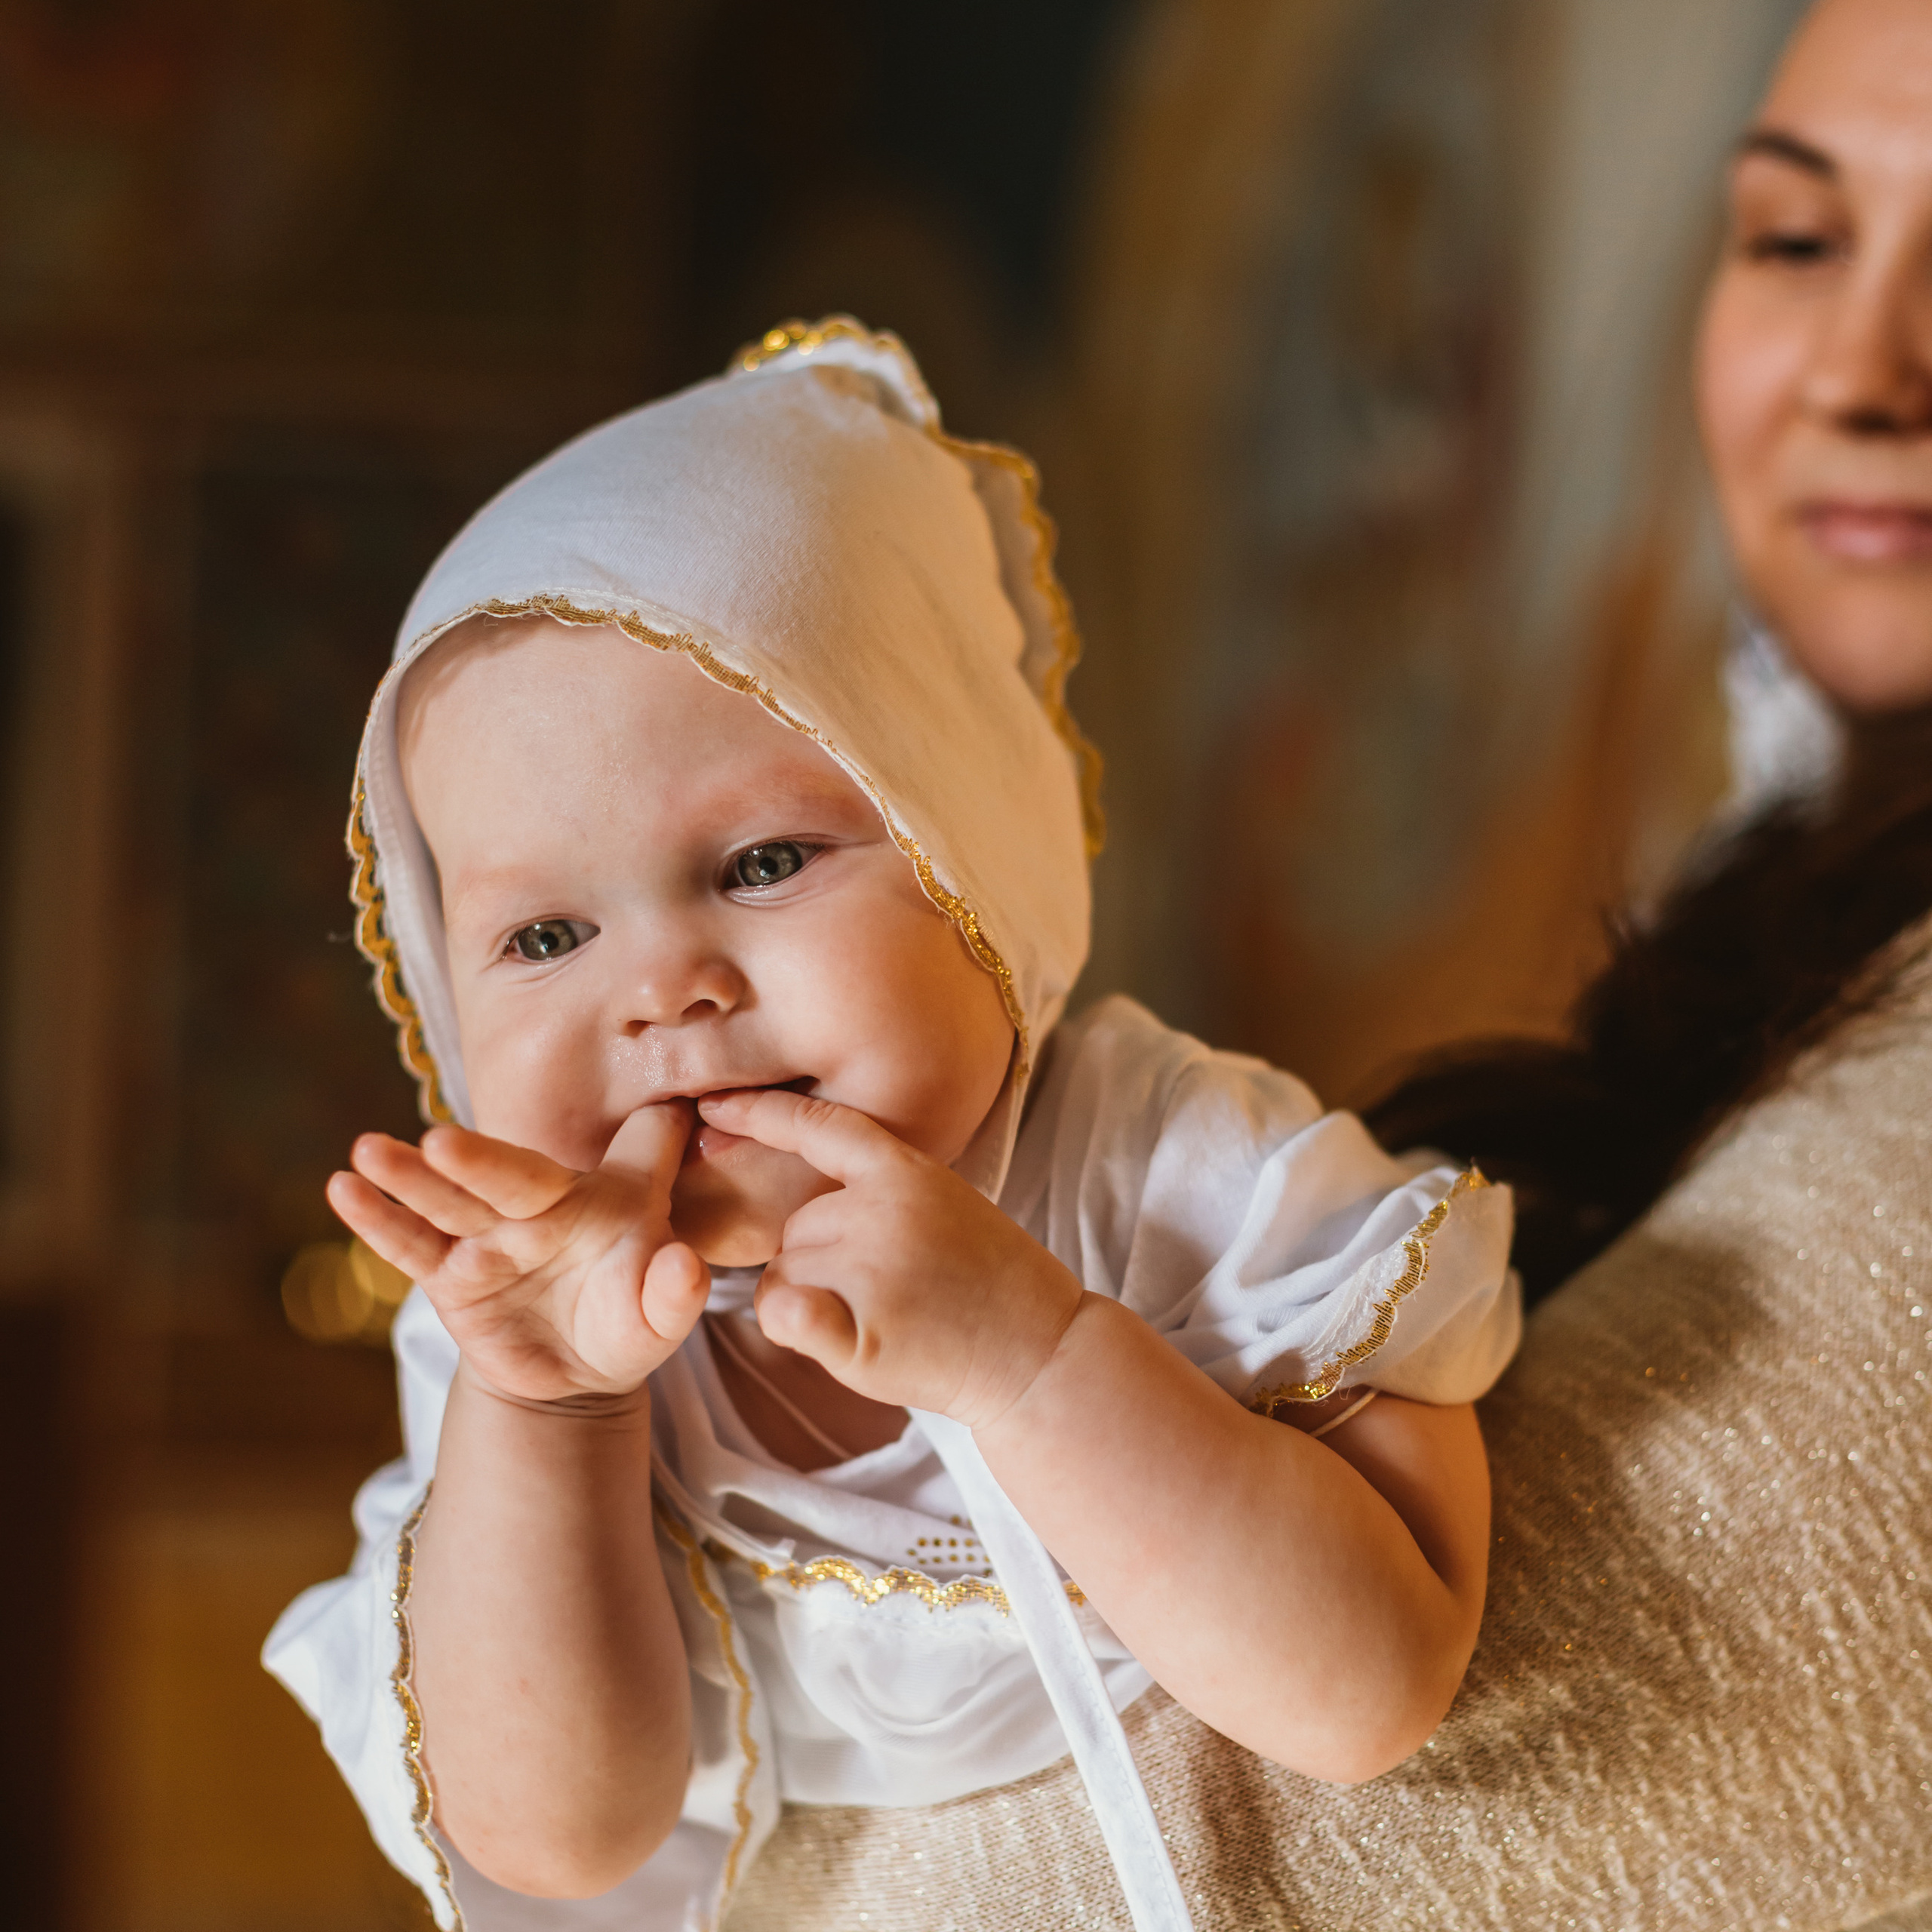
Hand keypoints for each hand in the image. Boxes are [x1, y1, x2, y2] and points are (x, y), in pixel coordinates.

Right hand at [325, 1105, 708, 1403]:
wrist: (578, 1372)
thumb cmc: (629, 1318)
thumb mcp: (662, 1312)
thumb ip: (677, 1290)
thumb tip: (686, 1268)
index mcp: (602, 1198)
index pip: (623, 1160)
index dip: (634, 1136)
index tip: (639, 1106)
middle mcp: (540, 1206)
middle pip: (508, 1176)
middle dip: (474, 1160)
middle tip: (441, 1143)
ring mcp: (490, 1237)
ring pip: (448, 1202)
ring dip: (407, 1178)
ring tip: (367, 1150)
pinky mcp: (451, 1275)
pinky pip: (413, 1246)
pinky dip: (379, 1221)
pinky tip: (343, 1190)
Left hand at [694, 1088, 1082, 1426]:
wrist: (1041, 1349)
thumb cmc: (986, 1280)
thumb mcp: (941, 1202)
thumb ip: (874, 1191)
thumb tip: (794, 1206)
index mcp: (906, 1170)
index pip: (821, 1127)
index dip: (762, 1113)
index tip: (711, 1104)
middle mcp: (881, 1209)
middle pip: (793, 1229)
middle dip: (819, 1263)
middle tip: (896, 1291)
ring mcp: (870, 1268)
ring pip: (783, 1278)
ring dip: (815, 1305)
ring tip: (892, 1320)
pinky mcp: (863, 1330)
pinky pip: (786, 1312)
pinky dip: (790, 1320)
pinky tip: (824, 1331)